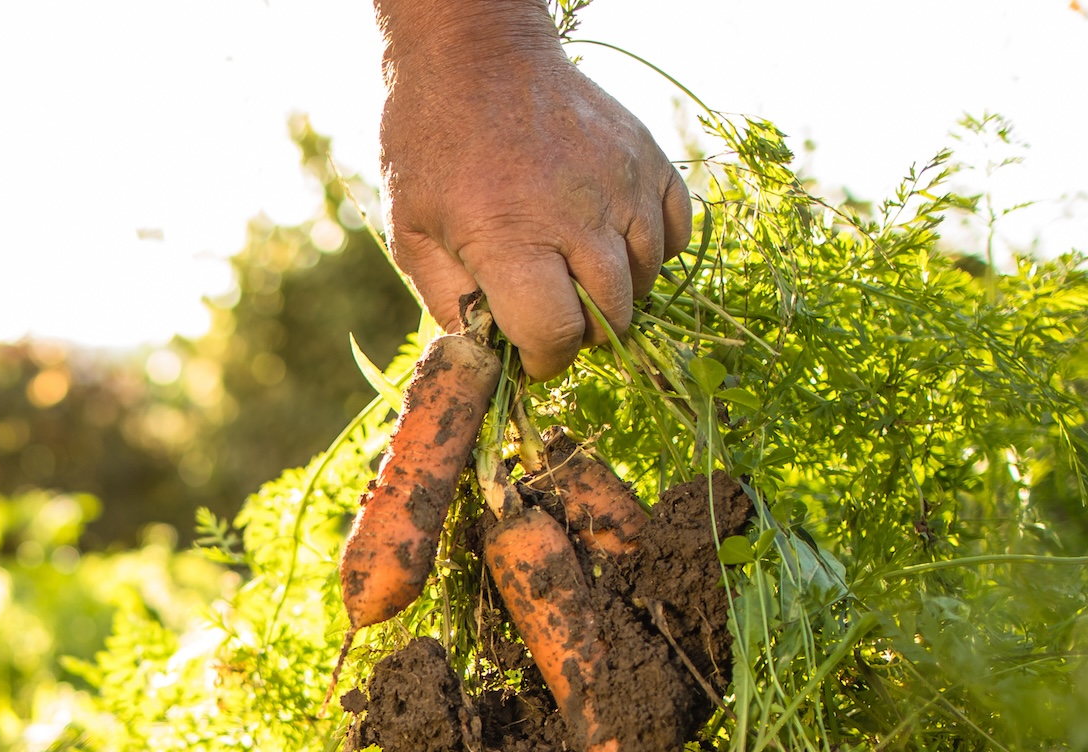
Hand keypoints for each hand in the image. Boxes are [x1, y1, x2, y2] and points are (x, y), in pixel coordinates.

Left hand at [378, 3, 691, 377]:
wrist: (477, 56)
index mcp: (513, 237)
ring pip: (646, 280)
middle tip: (548, 313)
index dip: (542, 360)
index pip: (557, 335)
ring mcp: (622, 182)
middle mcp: (579, 213)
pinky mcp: (647, 157)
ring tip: (573, 275)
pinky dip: (652, 253)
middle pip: (611, 316)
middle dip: (579, 333)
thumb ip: (451, 305)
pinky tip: (612, 245)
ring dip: (615, 296)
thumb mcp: (413, 234)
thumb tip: (488, 358)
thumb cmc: (433, 147)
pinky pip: (675, 233)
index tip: (528, 353)